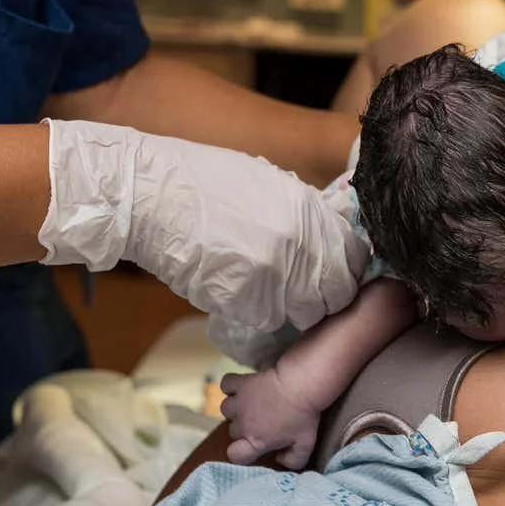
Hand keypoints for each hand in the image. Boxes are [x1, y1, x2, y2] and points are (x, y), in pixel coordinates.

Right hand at [40, 120, 367, 333]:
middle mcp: (302, 246)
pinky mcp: (248, 302)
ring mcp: (277, 277)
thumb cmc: (203, 183)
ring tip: (263, 292)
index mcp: (310, 213)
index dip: (343, 271)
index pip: (354, 259)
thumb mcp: (269, 185)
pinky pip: (268, 322)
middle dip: (321, 298)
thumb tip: (329, 238)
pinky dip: (257, 316)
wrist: (150, 196)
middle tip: (298, 293)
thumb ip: (305, 216)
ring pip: (305, 314)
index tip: (330, 275)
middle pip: (336, 294)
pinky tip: (237, 295)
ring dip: (290, 310)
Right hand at [218, 367, 322, 468]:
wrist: (301, 384)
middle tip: (262, 424)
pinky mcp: (240, 383)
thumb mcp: (305, 445)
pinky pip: (226, 385)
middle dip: (245, 430)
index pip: (235, 455)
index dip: (242, 455)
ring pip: (226, 410)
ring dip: (236, 409)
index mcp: (256, 441)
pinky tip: (242, 389)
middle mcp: (242, 423)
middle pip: (233, 432)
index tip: (253, 449)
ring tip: (251, 406)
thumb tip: (281, 460)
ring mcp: (239, 402)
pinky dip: (231, 386)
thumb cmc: (304, 415)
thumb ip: (293, 460)